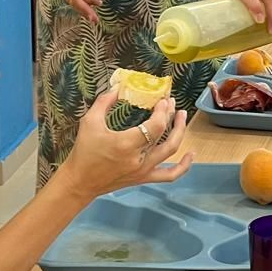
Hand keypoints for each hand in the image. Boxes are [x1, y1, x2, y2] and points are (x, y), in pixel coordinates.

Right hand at [60, 90, 191, 197]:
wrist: (80, 182)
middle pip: (167, 138)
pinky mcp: (145, 178)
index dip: (163, 112)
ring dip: (180, 133)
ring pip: (171, 152)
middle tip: (173, 104)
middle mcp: (139, 159)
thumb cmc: (84, 152)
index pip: (155, 127)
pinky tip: (191, 154)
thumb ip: (103, 103)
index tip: (163, 100)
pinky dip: (184, 166)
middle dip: (174, 119)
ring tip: (182, 117)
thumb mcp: (89, 122)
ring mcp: (144, 171)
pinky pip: (170, 175)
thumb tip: (116, 88)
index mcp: (126, 144)